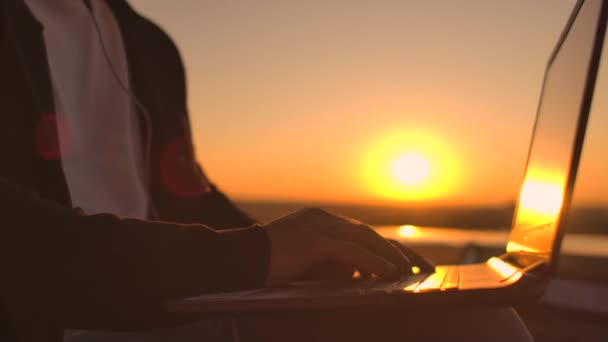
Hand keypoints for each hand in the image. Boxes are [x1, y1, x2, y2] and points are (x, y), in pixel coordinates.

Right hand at [262, 208, 411, 286]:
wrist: (239, 261)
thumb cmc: (272, 267)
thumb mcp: (309, 264)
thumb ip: (333, 265)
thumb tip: (363, 277)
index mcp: (322, 221)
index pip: (363, 234)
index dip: (387, 249)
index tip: (408, 265)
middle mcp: (324, 218)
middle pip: (369, 233)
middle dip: (398, 251)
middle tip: (422, 267)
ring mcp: (318, 225)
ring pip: (364, 238)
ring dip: (389, 255)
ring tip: (409, 272)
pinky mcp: (313, 238)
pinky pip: (350, 251)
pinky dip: (372, 262)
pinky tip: (389, 272)